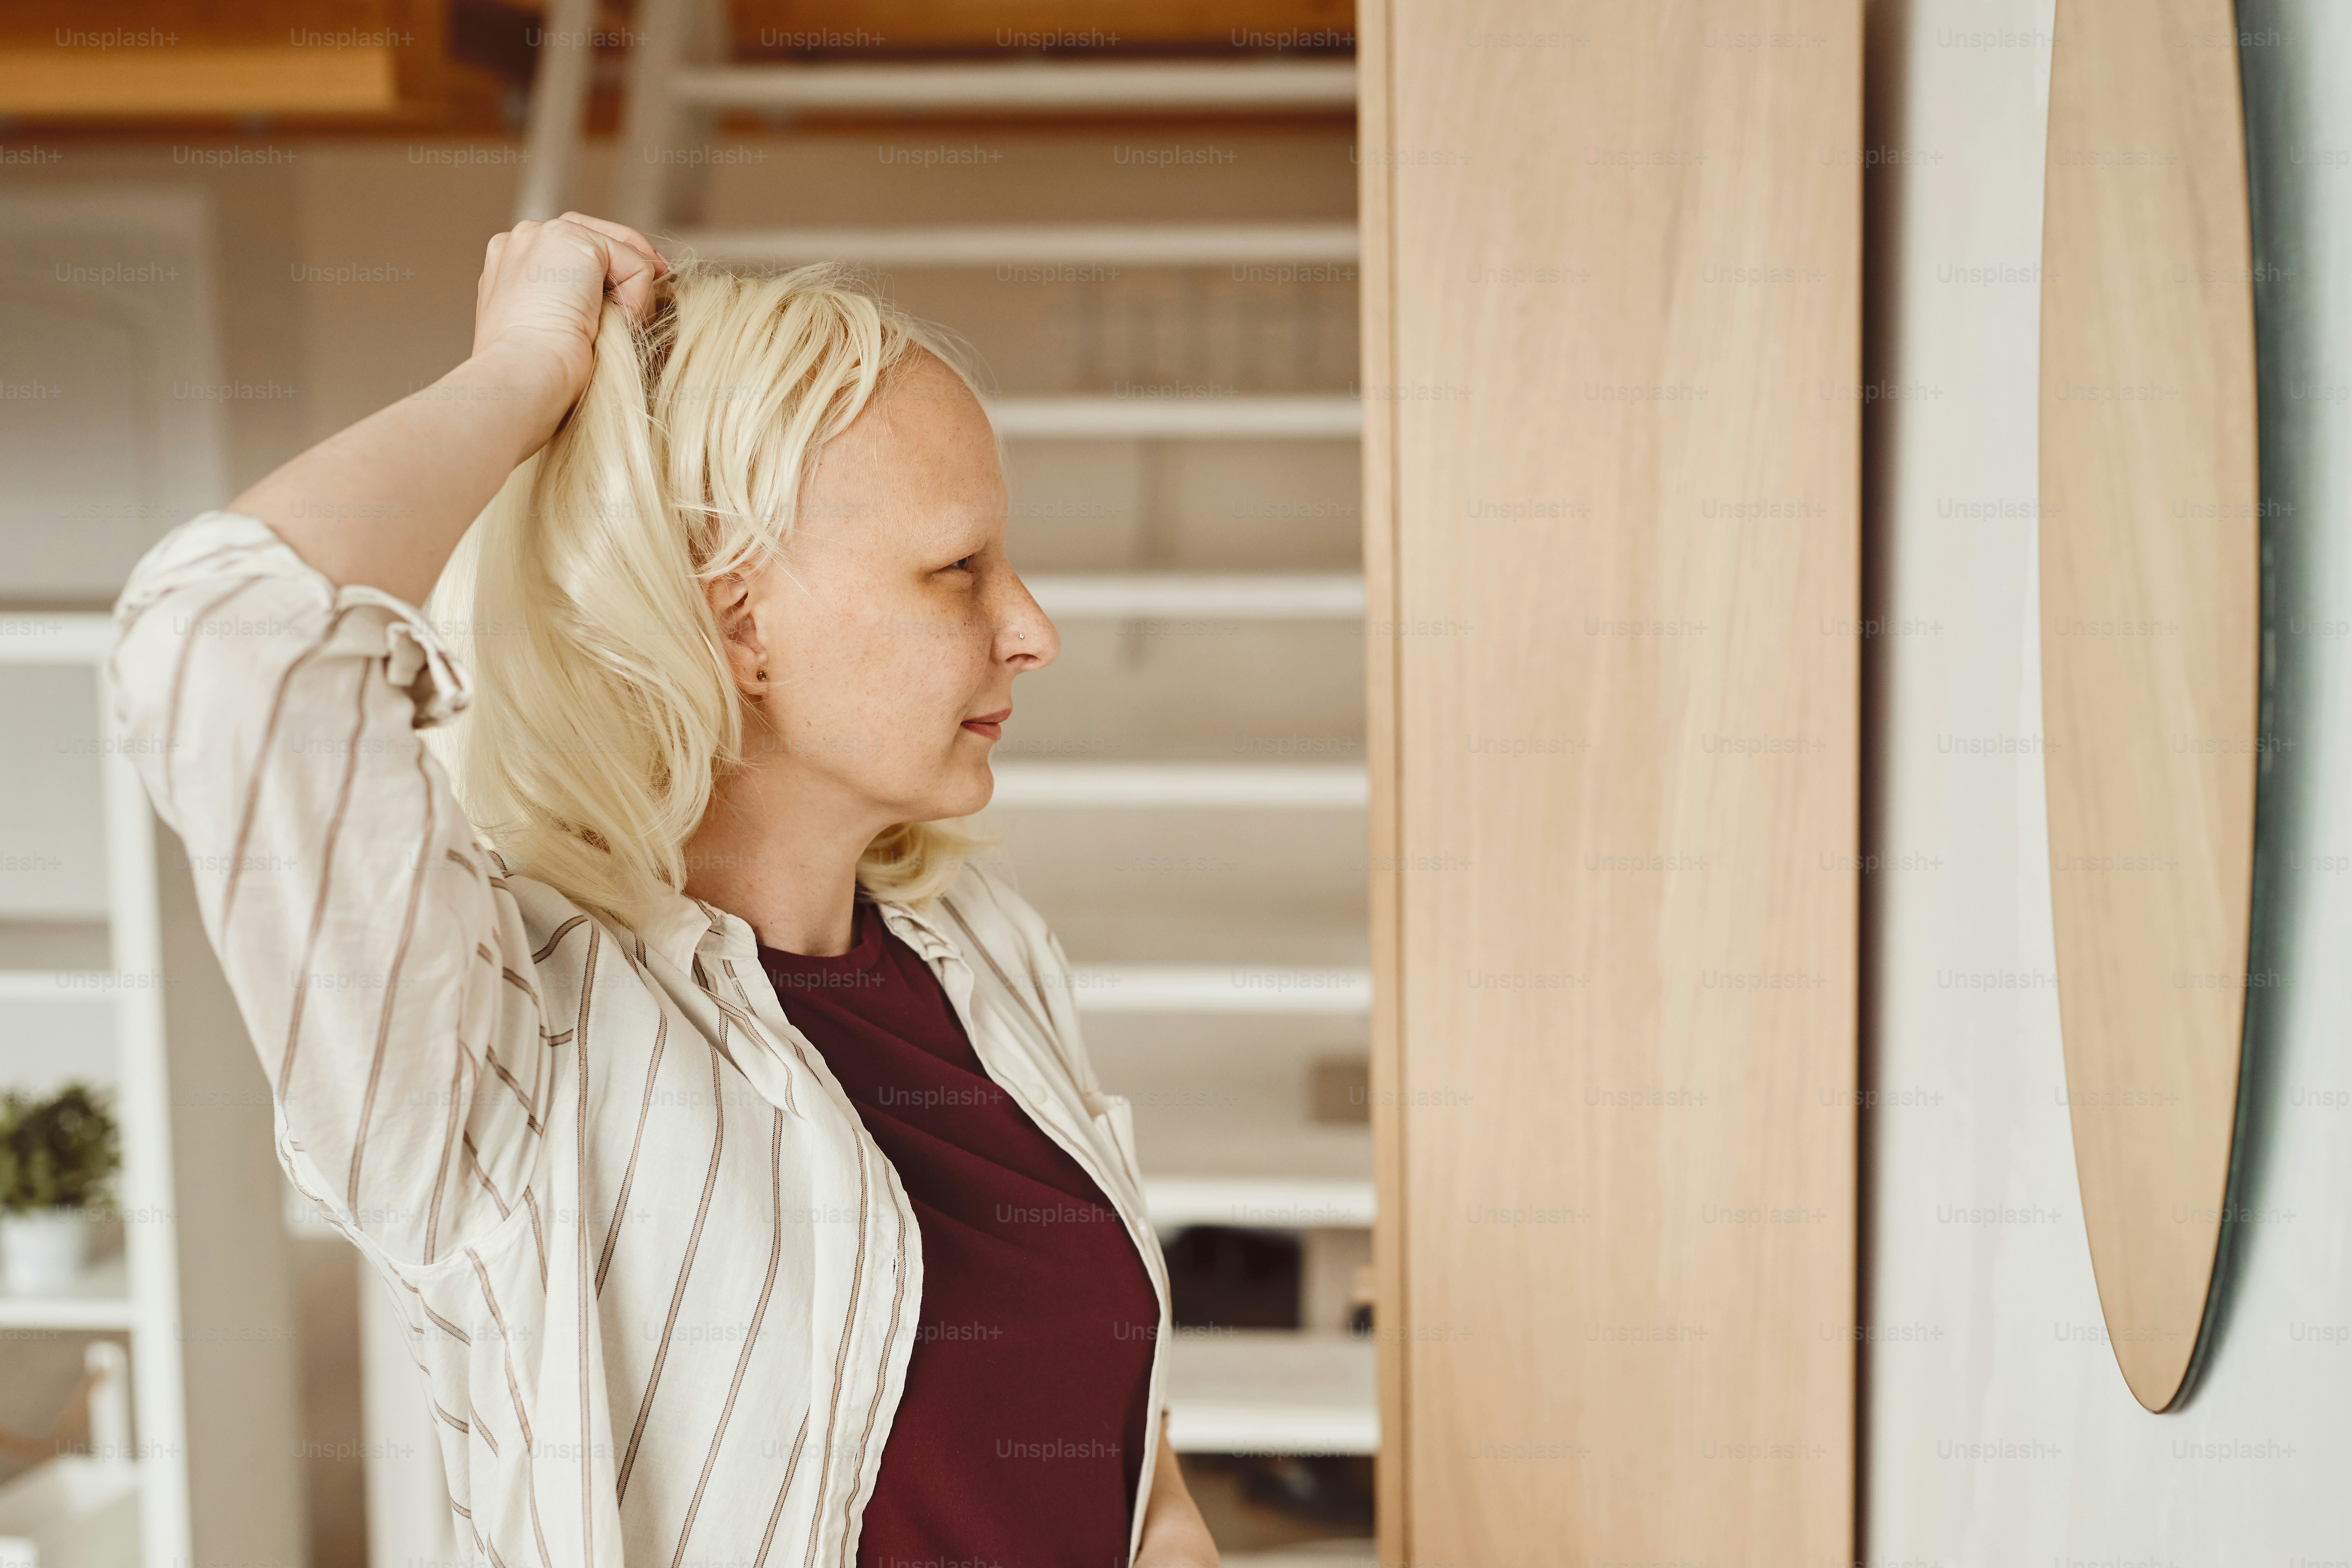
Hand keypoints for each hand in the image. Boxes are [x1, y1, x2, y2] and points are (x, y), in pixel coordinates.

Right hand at [468, 211, 667, 441]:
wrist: (523, 375)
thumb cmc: (535, 374)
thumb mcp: (549, 332)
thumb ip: (568, 305)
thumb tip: (616, 304)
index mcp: (508, 262)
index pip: (571, 249)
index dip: (609, 273)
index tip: (629, 305)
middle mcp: (522, 239)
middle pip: (596, 236)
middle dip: (630, 266)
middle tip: (647, 304)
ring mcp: (544, 233)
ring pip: (618, 251)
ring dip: (632, 293)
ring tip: (619, 331)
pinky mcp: (574, 239)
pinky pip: (636, 265)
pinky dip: (638, 300)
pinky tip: (617, 326)